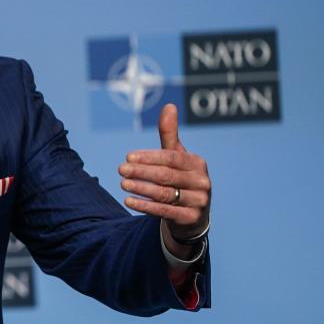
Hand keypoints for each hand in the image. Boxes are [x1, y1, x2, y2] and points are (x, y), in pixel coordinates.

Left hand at [118, 104, 210, 258]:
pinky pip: (165, 211)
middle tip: (121, 169)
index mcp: (197, 163)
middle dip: (142, 172)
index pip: (171, 158)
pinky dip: (146, 206)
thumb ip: (169, 134)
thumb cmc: (180, 179)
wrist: (192, 215)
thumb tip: (169, 105)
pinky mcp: (191, 218)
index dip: (149, 157)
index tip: (128, 157)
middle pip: (167, 175)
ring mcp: (199, 201)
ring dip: (141, 188)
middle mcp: (202, 182)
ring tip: (122, 184)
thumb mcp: (176, 156)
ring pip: (165, 194)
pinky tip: (129, 201)